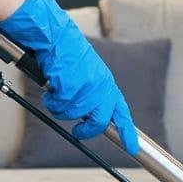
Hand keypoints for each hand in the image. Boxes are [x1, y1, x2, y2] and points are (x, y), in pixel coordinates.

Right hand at [0, 0, 137, 153]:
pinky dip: (51, 100)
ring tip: (55, 93)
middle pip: (98, 121)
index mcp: (106, 82)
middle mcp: (100, 85)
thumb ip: (93, 92)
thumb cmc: (65, 53)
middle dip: (86, 129)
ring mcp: (86, 86)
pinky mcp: (70, 86)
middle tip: (78, 131)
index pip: (121, 111)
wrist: (54, 34)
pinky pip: (59, 106)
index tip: (132, 147)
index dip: (127, 131)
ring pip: (72, 114)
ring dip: (60, 108)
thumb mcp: (87, 72)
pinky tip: (50, 86)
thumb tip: (89, 114)